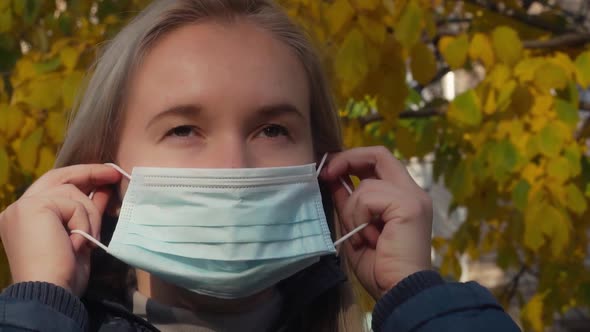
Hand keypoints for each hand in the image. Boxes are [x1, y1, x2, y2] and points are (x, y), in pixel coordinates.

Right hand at [0, 165, 120, 295]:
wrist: (49, 292)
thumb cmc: (63, 274)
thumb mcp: (79, 237)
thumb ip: (85, 212)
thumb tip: (103, 191)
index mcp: (26, 217)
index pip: (55, 188)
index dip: (81, 179)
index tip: (105, 176)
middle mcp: (19, 209)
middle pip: (59, 178)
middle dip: (89, 173)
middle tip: (113, 173)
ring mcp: (23, 206)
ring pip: (72, 193)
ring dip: (90, 217)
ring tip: (87, 241)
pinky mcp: (33, 207)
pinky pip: (74, 205)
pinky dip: (84, 224)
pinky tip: (78, 243)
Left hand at [320, 146, 432, 298]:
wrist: (399, 291)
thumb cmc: (380, 268)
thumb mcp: (356, 228)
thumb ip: (349, 202)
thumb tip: (332, 179)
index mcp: (403, 197)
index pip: (378, 162)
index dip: (351, 161)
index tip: (328, 172)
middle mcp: (413, 192)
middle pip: (379, 154)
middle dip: (348, 159)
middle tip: (327, 173)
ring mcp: (413, 197)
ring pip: (366, 183)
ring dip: (352, 210)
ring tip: (361, 237)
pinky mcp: (409, 205)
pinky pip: (368, 197)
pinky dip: (358, 217)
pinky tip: (368, 238)